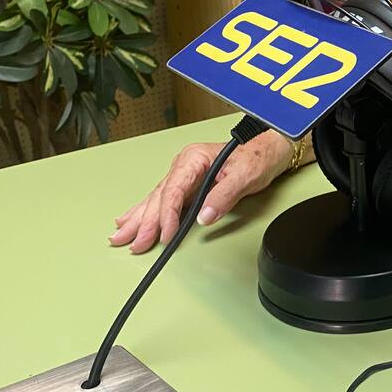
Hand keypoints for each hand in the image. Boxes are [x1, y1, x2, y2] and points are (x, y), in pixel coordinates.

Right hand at [109, 130, 290, 253]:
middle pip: (159, 197)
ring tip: (119, 235)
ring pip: (156, 199)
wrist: (271, 148)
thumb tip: (204, 217)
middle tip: (132, 243)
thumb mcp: (246, 175)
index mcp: (194, 159)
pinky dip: (147, 211)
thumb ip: (224, 196)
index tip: (165, 235)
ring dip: (139, 219)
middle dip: (144, 222)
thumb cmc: (259, 157)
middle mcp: (185, 165)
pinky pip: (163, 199)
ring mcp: (185, 174)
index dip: (167, 215)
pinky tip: (131, 218)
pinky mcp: (189, 184)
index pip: (173, 191)